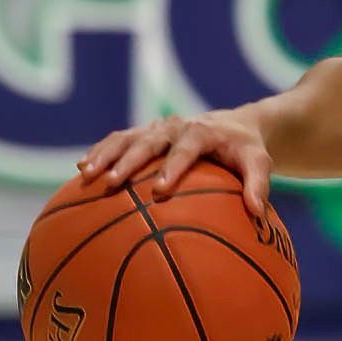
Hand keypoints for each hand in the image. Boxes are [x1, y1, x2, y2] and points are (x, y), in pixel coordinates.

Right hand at [76, 110, 273, 217]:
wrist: (236, 126)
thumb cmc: (247, 150)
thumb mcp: (259, 163)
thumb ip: (258, 185)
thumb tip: (258, 214)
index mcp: (202, 132)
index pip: (185, 149)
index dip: (172, 167)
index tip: (160, 189)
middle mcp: (175, 126)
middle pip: (147, 141)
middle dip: (128, 162)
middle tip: (111, 184)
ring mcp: (156, 128)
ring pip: (125, 138)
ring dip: (104, 155)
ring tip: (85, 175)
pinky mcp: (144, 133)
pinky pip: (118, 140)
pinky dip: (100, 152)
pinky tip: (82, 172)